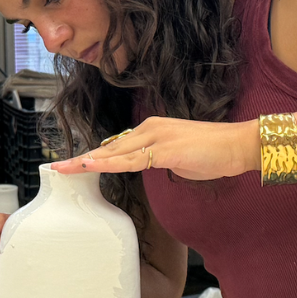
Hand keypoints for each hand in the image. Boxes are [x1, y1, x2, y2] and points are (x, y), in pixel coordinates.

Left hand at [51, 116, 259, 180]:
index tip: (75, 164)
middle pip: (109, 147)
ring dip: (87, 161)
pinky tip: (91, 165)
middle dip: (82, 158)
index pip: (117, 145)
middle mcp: (150, 129)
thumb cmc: (213, 153)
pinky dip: (109, 163)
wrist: (238, 145)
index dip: (94, 156)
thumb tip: (147, 166)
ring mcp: (157, 137)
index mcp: (152, 129)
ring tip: (63, 169)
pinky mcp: (166, 149)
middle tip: (57, 168)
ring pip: (115, 152)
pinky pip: (132, 159)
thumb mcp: (179, 158)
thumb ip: (159, 160)